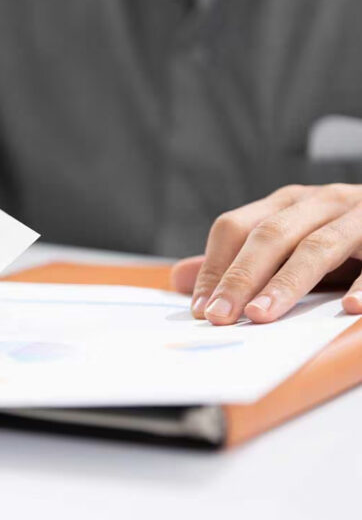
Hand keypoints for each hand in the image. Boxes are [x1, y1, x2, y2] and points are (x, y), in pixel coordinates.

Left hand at [170, 184, 361, 324]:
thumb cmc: (343, 242)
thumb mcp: (288, 249)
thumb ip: (237, 264)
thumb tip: (177, 279)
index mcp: (286, 204)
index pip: (234, 228)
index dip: (214, 268)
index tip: (200, 310)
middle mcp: (320, 202)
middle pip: (270, 236)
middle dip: (240, 278)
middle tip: (221, 317)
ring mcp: (360, 215)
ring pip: (317, 246)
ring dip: (287, 283)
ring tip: (262, 316)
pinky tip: (351, 308)